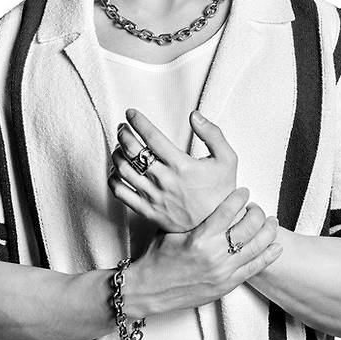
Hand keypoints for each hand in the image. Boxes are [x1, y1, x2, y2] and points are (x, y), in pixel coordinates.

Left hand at [107, 106, 238, 231]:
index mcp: (181, 165)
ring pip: (123, 170)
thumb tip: (194, 116)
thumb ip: (212, 134)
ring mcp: (153, 197)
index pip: (152, 137)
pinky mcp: (147, 211)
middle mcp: (164, 180)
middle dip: (123, 134)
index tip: (131, 113)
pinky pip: (121, 193)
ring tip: (119, 145)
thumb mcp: (227, 159)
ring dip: (117, 153)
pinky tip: (116, 170)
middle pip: (133, 151)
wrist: (217, 226)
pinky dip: (113, 178)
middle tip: (123, 127)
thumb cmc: (221, 191)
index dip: (138, 121)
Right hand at [124, 187, 282, 316]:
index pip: (228, 210)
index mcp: (199, 237)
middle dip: (257, 212)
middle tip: (256, 208)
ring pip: (257, 246)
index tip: (244, 191)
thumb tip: (204, 198)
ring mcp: (223, 271)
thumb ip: (191, 217)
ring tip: (271, 222)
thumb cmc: (158, 258)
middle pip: (249, 226)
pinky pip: (255, 268)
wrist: (150, 290)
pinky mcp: (227, 285)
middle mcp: (214, 254)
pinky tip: (276, 246)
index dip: (240, 197)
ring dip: (268, 231)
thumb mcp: (170, 230)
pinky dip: (268, 255)